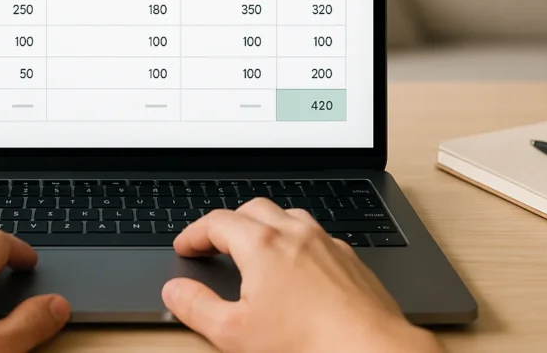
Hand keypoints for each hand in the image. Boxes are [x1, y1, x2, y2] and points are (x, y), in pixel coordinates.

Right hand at [162, 199, 443, 352]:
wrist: (371, 352)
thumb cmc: (307, 345)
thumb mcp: (234, 334)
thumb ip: (197, 307)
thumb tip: (175, 291)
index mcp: (262, 245)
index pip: (217, 222)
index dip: (195, 233)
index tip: (186, 246)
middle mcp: (296, 234)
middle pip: (253, 209)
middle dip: (229, 223)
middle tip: (215, 244)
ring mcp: (327, 244)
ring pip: (289, 217)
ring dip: (266, 226)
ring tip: (255, 249)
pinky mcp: (350, 260)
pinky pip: (318, 236)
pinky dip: (298, 242)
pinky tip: (298, 267)